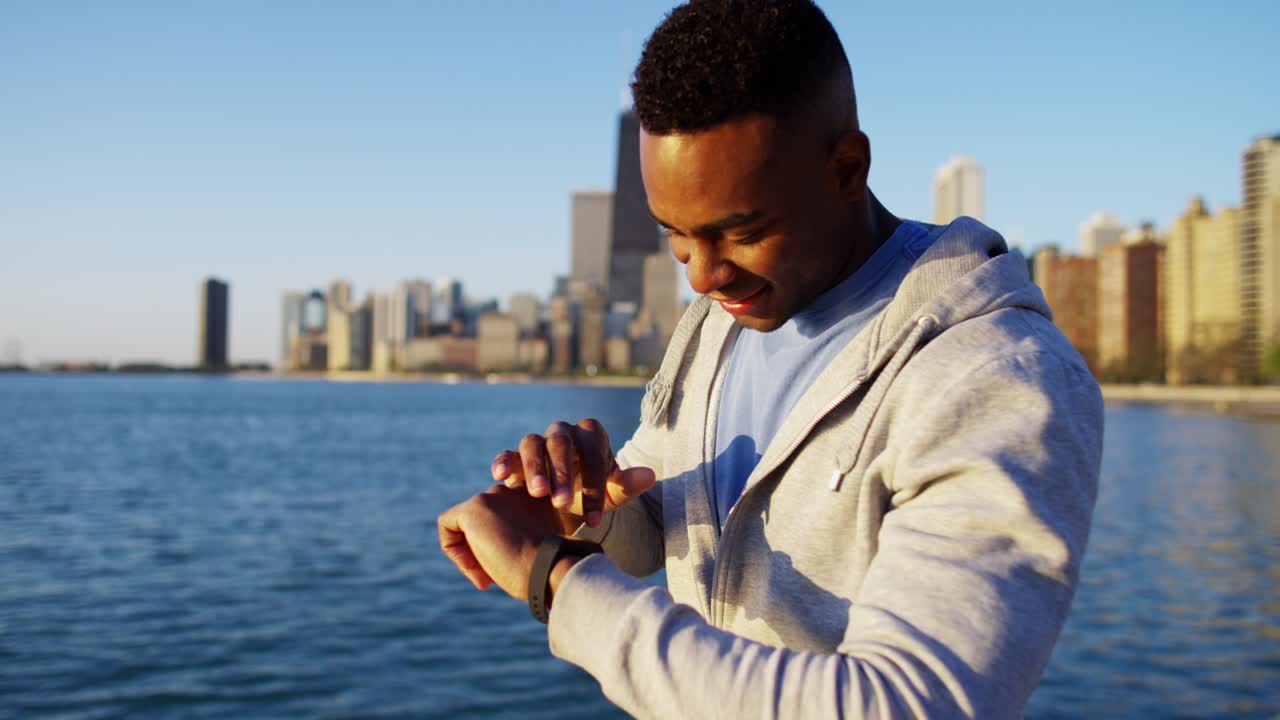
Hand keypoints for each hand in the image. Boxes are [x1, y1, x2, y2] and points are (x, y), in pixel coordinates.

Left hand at [437, 484, 564, 599]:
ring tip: (488, 578)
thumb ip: (521, 533)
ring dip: (472, 553)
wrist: (549, 570)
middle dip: (484, 549)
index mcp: (536, 495)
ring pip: (465, 523)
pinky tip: (475, 570)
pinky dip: (454, 550)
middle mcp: (513, 489)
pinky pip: (447, 525)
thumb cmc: (548, 568)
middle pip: (483, 518)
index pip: (504, 514)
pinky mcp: (473, 509)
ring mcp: (492, 496)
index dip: (503, 541)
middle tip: (497, 575)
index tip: (516, 564)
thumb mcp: (539, 544)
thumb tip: (495, 544)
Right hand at [490, 418, 655, 528]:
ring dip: (534, 467)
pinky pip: (507, 454)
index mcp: (591, 436)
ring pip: (531, 443)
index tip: (595, 521)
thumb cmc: (593, 494)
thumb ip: (628, 485)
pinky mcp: (514, 457)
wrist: (567, 500)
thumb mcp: (611, 495)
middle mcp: (563, 433)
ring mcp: (537, 443)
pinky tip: (500, 477)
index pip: (593, 453)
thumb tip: (650, 475)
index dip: (594, 485)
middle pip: (560, 442)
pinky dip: (503, 461)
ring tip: (536, 494)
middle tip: (560, 502)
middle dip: (561, 472)